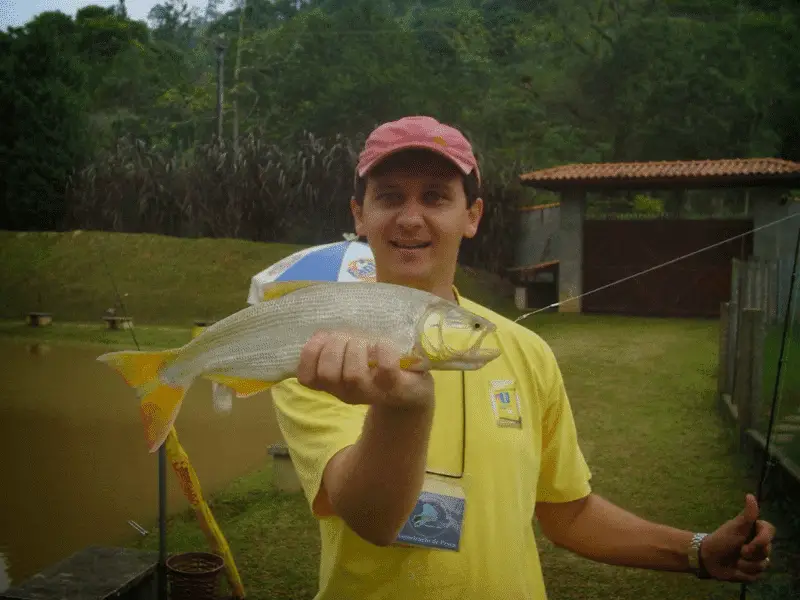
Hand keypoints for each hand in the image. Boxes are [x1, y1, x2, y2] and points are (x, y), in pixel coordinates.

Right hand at [297, 331, 433, 408]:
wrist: (412, 391)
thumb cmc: (375, 366)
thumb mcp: (349, 358)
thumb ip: (335, 345)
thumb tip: (324, 328)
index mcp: (332, 385)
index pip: (306, 377)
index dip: (308, 354)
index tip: (322, 337)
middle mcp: (347, 393)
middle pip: (327, 373)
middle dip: (334, 347)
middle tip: (348, 338)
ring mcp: (372, 393)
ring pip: (353, 374)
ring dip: (357, 349)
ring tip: (366, 342)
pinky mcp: (396, 387)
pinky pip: (386, 368)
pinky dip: (383, 349)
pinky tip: (384, 343)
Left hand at [699, 493, 775, 582]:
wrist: (707, 558)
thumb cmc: (721, 539)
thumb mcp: (735, 527)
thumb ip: (747, 514)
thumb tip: (750, 495)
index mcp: (755, 531)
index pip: (770, 531)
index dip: (763, 539)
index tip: (751, 543)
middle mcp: (758, 544)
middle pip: (767, 551)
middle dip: (751, 552)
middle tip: (739, 551)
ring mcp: (757, 559)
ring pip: (763, 565)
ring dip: (746, 564)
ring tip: (735, 560)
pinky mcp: (752, 572)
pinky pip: (757, 576)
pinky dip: (744, 573)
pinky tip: (735, 569)